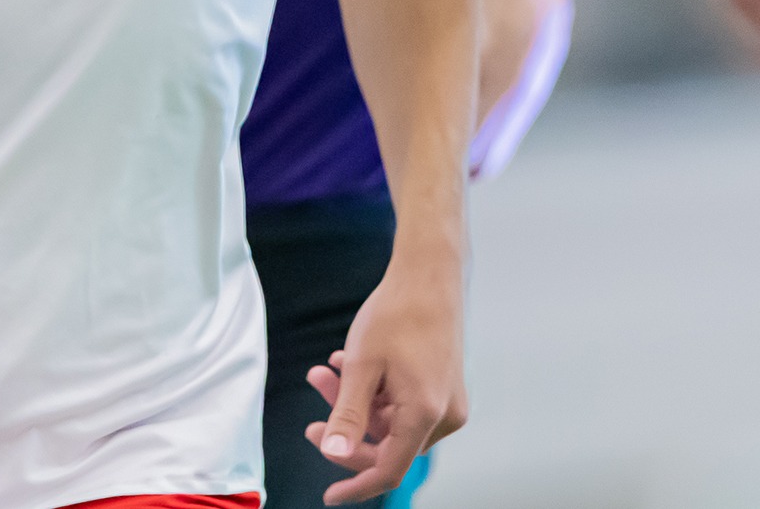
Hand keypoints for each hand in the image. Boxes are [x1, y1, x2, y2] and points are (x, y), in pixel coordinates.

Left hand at [304, 257, 466, 503]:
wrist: (429, 273)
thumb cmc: (397, 313)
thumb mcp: (362, 366)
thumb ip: (347, 416)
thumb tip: (335, 455)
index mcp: (425, 415)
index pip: (388, 470)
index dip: (355, 485)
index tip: (329, 496)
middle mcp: (445, 415)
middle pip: (387, 444)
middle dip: (346, 428)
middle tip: (312, 414)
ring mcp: (447, 401)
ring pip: (392, 421)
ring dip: (356, 403)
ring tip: (325, 370)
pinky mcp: (444, 386)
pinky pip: (404, 404)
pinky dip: (375, 392)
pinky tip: (348, 363)